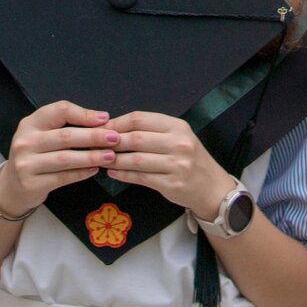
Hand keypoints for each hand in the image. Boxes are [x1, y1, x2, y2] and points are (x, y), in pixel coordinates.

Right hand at [0, 101, 121, 217]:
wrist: (12, 186)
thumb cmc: (35, 155)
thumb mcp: (42, 135)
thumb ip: (65, 126)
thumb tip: (102, 120)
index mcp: (30, 123)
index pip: (59, 111)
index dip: (84, 114)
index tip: (105, 118)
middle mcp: (25, 141)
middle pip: (65, 136)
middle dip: (93, 136)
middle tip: (115, 138)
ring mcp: (26, 163)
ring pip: (65, 158)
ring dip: (91, 156)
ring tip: (110, 156)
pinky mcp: (31, 183)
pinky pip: (62, 177)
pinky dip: (81, 173)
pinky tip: (95, 170)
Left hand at [105, 111, 233, 216]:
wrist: (212, 187)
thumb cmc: (189, 159)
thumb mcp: (176, 138)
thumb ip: (150, 132)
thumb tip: (112, 128)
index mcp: (177, 126)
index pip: (140, 119)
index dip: (116, 123)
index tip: (100, 128)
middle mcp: (179, 143)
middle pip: (136, 138)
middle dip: (111, 141)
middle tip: (94, 144)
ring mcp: (177, 164)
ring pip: (136, 159)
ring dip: (114, 159)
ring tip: (100, 159)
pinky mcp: (172, 184)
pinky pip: (140, 177)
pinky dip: (123, 174)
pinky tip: (112, 172)